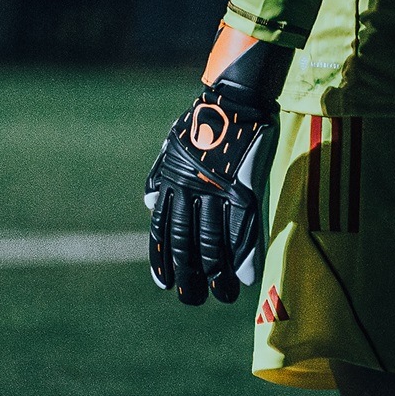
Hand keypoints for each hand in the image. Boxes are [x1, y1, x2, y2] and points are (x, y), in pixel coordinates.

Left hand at [144, 24, 289, 305]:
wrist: (235, 96)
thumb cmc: (204, 120)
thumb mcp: (172, 146)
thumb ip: (160, 177)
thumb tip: (149, 205)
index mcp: (174, 182)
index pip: (162, 228)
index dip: (162, 257)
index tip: (163, 282)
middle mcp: (192, 190)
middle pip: (187, 242)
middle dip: (188, 274)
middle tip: (190, 298)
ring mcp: (218, 191)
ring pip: (214, 242)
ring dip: (218, 274)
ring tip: (221, 296)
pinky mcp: (244, 188)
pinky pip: (243, 228)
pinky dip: (244, 255)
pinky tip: (245, 278)